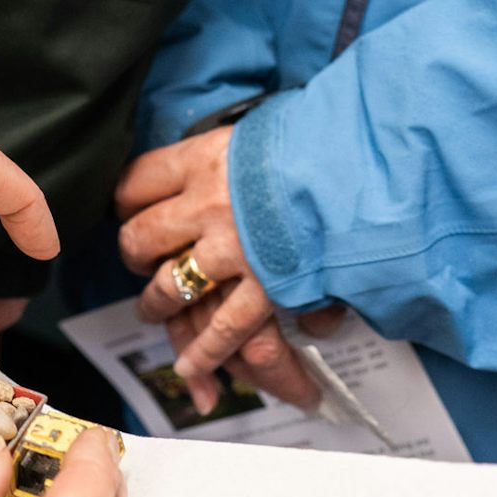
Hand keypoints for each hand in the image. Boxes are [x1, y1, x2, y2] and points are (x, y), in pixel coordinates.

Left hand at [115, 127, 339, 411]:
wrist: (370, 165)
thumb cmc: (320, 140)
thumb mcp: (261, 129)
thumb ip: (229, 151)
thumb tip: (217, 159)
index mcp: (203, 158)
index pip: (134, 182)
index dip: (126, 201)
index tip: (129, 208)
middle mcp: (207, 203)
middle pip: (140, 236)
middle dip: (134, 253)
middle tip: (139, 258)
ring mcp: (234, 248)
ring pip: (170, 285)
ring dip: (157, 302)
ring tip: (153, 308)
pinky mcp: (266, 286)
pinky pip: (222, 328)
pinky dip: (203, 352)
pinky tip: (189, 366)